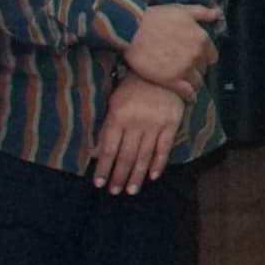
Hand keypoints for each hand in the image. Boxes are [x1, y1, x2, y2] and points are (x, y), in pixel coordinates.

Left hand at [89, 76, 188, 193]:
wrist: (161, 72)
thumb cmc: (132, 88)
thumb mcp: (113, 104)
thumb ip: (105, 129)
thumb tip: (93, 153)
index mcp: (118, 117)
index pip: (108, 148)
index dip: (103, 167)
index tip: (98, 183)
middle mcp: (136, 123)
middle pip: (126, 155)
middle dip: (119, 176)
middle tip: (114, 192)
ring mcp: (155, 124)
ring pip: (144, 155)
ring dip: (137, 175)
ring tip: (131, 190)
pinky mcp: (171, 124)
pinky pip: (164, 148)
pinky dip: (158, 163)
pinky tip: (152, 176)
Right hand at [122, 2, 220, 89]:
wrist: (131, 31)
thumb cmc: (154, 18)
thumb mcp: (181, 10)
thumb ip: (201, 13)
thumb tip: (217, 13)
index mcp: (201, 39)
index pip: (211, 55)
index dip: (203, 57)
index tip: (196, 58)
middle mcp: (196, 55)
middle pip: (203, 68)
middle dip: (196, 68)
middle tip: (186, 68)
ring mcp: (185, 69)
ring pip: (197, 81)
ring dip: (193, 82)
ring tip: (185, 83)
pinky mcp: (171, 80)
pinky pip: (187, 93)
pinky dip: (189, 96)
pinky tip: (189, 98)